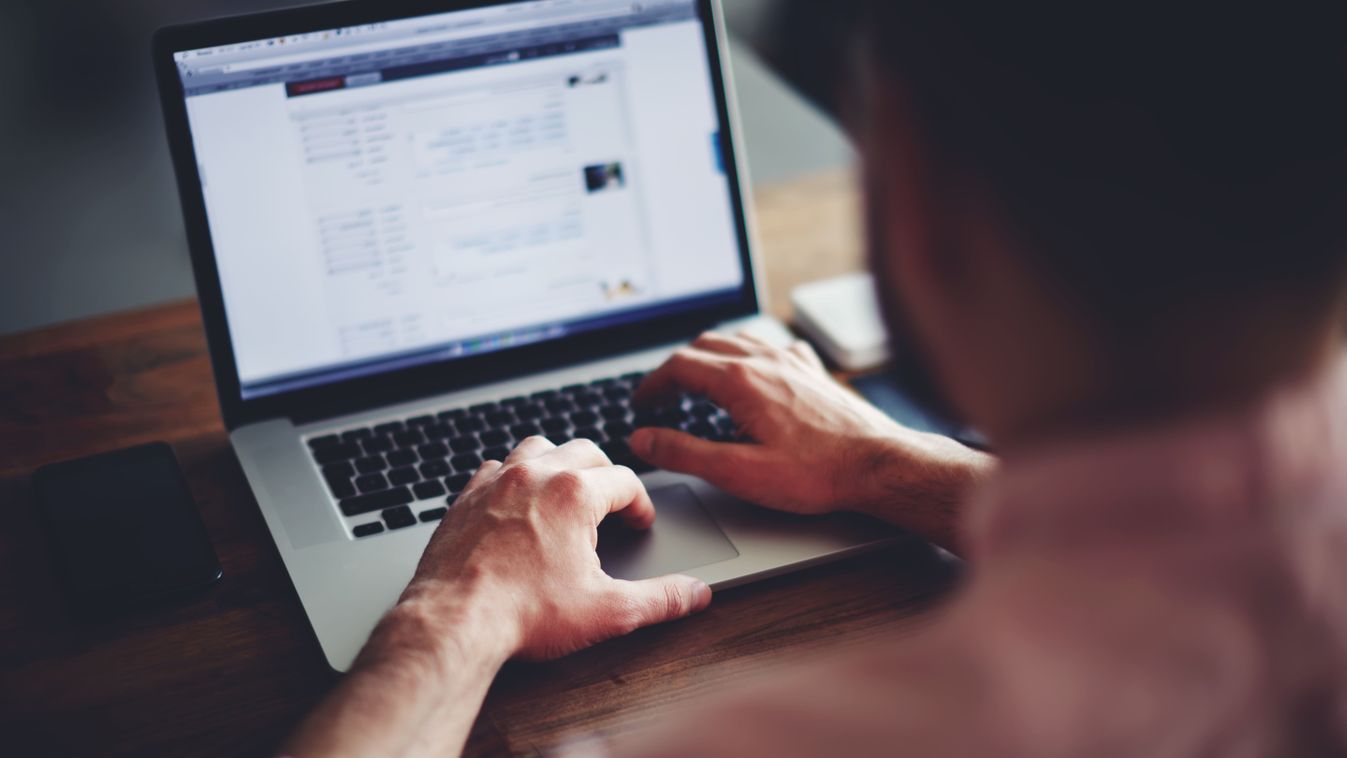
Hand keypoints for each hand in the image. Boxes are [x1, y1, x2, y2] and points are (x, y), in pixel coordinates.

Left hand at [398, 437, 712, 662]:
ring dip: (558, 463)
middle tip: (612, 503)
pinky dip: (511, 477)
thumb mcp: (607, 611)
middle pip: (585, 451)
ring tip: (567, 490)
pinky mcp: (464, 498)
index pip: (625, 481)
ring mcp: (495, 482)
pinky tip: (515, 502)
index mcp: (575, 493)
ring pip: (537, 447)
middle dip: (605, 474)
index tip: (639, 524)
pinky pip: (494, 467)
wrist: (454, 623)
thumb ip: (659, 599)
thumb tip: (695, 594)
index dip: (640, 504)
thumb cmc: (524, 614)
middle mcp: (535, 475)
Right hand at [630, 333, 991, 549]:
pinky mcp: (813, 370)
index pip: (678, 366)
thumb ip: (684, 453)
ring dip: (708, 356)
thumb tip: (644, 439)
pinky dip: (747, 353)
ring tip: (696, 381)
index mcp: (740, 381)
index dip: (652, 385)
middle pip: (703, 347)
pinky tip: (752, 371)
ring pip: (736, 340)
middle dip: (675, 369)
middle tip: (662, 396)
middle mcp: (765, 360)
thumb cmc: (816, 473)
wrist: (879, 464)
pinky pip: (771, 345)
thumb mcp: (738, 472)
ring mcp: (792, 360)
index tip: (641, 404)